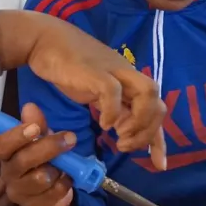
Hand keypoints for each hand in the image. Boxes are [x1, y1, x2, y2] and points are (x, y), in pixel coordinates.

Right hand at [0, 102, 76, 205]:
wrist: (54, 187)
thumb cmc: (43, 157)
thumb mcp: (41, 137)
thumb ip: (36, 123)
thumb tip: (30, 107)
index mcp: (6, 155)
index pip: (0, 146)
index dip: (15, 136)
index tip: (35, 127)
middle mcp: (9, 175)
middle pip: (23, 162)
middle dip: (48, 148)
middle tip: (70, 138)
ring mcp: (21, 194)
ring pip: (41, 179)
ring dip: (59, 168)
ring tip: (65, 164)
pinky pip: (55, 193)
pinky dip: (66, 183)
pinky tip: (67, 178)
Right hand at [4, 11, 166, 169]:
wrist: (45, 40)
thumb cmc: (70, 66)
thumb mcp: (97, 92)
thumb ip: (113, 107)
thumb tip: (122, 128)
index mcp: (129, 82)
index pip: (155, 110)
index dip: (160, 140)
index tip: (159, 164)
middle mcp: (128, 75)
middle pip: (158, 104)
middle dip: (148, 133)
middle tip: (124, 146)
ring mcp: (114, 71)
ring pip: (147, 94)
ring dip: (138, 122)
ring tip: (119, 136)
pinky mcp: (96, 72)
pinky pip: (114, 91)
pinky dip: (113, 112)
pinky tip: (103, 124)